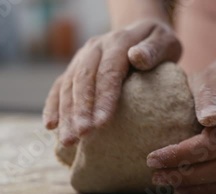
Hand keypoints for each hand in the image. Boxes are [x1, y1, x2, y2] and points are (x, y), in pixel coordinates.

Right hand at [43, 20, 181, 145]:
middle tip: (82, 135)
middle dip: (81, 110)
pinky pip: (60, 86)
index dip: (104, 97)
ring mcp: (83, 57)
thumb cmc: (159, 43)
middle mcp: (96, 48)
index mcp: (118, 42)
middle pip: (84, 80)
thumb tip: (137, 57)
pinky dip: (53, 106)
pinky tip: (50, 126)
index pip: (109, 71)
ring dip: (66, 114)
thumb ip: (154, 49)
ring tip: (68, 140)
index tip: (102, 123)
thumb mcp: (165, 41)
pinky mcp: (76, 67)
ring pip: (69, 85)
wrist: (142, 31)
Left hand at [147, 68, 215, 193]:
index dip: (182, 154)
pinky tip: (189, 190)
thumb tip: (210, 119)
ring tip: (171, 187)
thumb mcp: (207, 79)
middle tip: (158, 177)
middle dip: (187, 176)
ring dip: (200, 188)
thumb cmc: (212, 84)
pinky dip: (215, 192)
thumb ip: (207, 96)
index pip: (213, 142)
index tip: (152, 159)